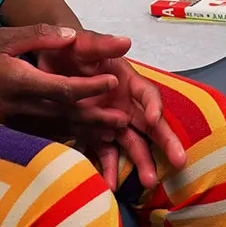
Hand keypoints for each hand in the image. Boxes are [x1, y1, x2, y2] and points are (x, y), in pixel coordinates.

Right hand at [0, 26, 125, 134]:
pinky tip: (76, 136)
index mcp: (19, 81)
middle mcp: (17, 107)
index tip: (114, 82)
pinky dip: (61, 137)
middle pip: (66, 116)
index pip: (65, 88)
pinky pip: (38, 137)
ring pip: (55, 130)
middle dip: (97, 118)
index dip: (92, 87)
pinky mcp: (2, 130)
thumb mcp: (3, 36)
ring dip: (84, 131)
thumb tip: (73, 35)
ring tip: (109, 132)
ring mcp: (9, 123)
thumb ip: (40, 36)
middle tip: (124, 120)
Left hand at [38, 29, 186, 188]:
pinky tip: (109, 185)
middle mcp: (124, 103)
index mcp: (127, 80)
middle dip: (165, 142)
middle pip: (150, 124)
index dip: (154, 106)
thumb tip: (126, 41)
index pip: (148, 94)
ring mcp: (110, 121)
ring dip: (141, 162)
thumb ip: (101, 44)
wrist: (46, 62)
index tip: (155, 119)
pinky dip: (107, 169)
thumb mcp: (82, 43)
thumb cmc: (70, 49)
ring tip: (148, 182)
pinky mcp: (93, 134)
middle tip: (179, 161)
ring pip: (131, 143)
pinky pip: (103, 153)